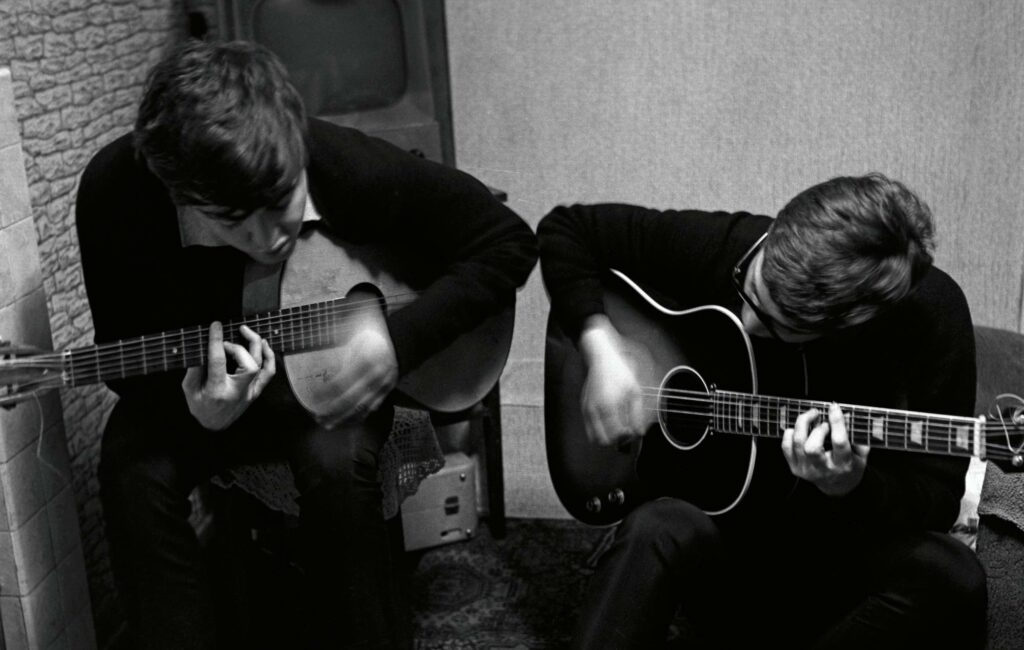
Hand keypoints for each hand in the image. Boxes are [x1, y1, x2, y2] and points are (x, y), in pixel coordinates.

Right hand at [182, 322, 275, 430]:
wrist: (215, 426)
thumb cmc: (200, 406)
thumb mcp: (189, 390)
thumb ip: (194, 369)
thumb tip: (202, 347)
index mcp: (217, 391)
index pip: (219, 362)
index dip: (217, 341)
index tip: (216, 326)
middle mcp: (238, 392)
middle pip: (249, 365)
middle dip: (238, 348)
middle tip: (225, 342)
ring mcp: (250, 392)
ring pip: (263, 367)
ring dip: (257, 346)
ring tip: (245, 331)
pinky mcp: (256, 391)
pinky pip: (269, 372)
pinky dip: (269, 356)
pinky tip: (262, 344)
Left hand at [310, 325, 398, 428]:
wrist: (400, 337)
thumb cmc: (373, 334)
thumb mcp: (354, 336)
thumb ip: (340, 352)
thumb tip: (320, 364)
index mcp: (365, 360)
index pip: (341, 383)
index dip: (325, 393)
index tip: (312, 397)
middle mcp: (375, 376)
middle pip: (350, 400)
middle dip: (332, 411)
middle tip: (318, 417)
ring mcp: (383, 385)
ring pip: (362, 408)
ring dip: (344, 419)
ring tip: (330, 424)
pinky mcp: (388, 390)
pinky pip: (372, 408)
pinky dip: (359, 417)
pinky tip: (348, 421)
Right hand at [579, 315, 645, 445]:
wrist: (600, 358)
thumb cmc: (619, 372)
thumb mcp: (634, 391)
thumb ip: (637, 415)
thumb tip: (638, 433)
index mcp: (608, 406)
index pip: (616, 435)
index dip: (627, 438)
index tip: (633, 432)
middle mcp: (595, 410)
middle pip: (603, 441)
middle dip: (615, 441)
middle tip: (626, 431)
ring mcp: (587, 409)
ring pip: (594, 438)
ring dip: (606, 437)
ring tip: (618, 427)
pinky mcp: (583, 408)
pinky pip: (590, 429)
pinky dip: (600, 430)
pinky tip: (610, 420)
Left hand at [781, 402, 869, 495]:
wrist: (838, 486)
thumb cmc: (850, 465)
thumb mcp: (861, 453)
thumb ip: (856, 435)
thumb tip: (845, 414)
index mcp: (843, 464)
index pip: (839, 442)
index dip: (836, 422)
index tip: (834, 407)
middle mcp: (823, 469)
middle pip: (812, 447)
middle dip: (816, 427)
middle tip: (821, 417)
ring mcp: (806, 469)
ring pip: (797, 443)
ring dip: (802, 424)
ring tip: (811, 416)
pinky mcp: (795, 468)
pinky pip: (786, 446)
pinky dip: (791, 433)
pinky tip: (800, 429)